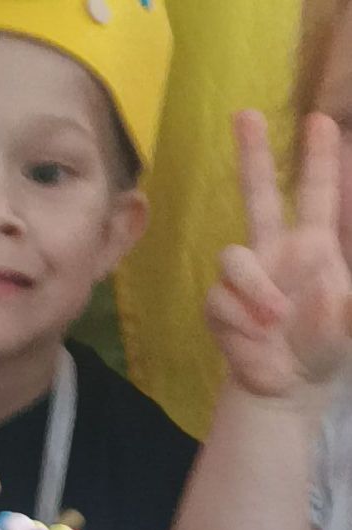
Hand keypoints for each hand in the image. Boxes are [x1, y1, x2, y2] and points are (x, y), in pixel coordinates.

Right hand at [206, 111, 351, 399]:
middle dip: (253, 155)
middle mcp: (278, 251)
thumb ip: (349, 301)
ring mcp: (247, 277)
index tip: (325, 124)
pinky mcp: (221, 303)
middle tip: (244, 114)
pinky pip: (221, 299)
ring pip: (233, 256)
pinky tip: (258, 338)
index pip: (323, 195)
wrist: (286, 385)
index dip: (324, 162)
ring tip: (276, 319)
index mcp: (318, 245)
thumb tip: (332, 286)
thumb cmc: (328, 343)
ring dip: (255, 288)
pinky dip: (242, 321)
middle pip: (260, 195)